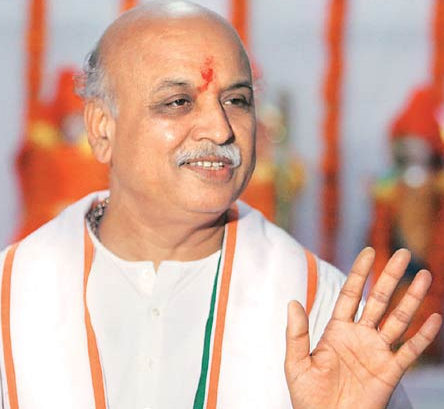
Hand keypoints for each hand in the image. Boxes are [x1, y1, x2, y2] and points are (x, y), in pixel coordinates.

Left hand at [284, 248, 441, 408]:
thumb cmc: (308, 396)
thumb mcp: (296, 362)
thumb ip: (297, 333)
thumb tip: (292, 301)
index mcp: (337, 330)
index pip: (351, 294)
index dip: (359, 273)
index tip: (368, 252)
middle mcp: (360, 336)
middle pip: (378, 300)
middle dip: (389, 277)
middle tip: (401, 254)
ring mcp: (376, 353)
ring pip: (398, 320)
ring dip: (411, 299)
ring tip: (423, 275)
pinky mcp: (389, 373)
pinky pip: (409, 352)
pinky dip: (423, 336)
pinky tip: (434, 318)